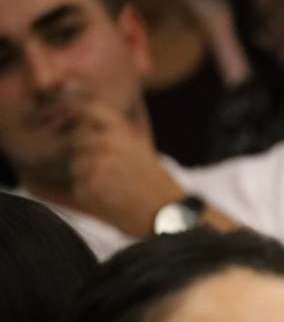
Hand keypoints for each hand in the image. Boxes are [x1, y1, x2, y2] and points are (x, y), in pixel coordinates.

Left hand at [62, 99, 182, 236]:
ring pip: (76, 166)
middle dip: (87, 155)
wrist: (168, 212)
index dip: (80, 113)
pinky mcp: (89, 187)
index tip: (79, 120)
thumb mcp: (141, 148)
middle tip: (111, 172)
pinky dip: (91, 196)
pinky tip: (113, 200)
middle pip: (78, 141)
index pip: (89, 109)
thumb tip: (85, 120)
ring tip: (114, 188)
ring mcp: (96, 165)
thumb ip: (115, 132)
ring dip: (88, 177)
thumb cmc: (157, 182)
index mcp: (121, 131)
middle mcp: (107, 143)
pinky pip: (78, 188)